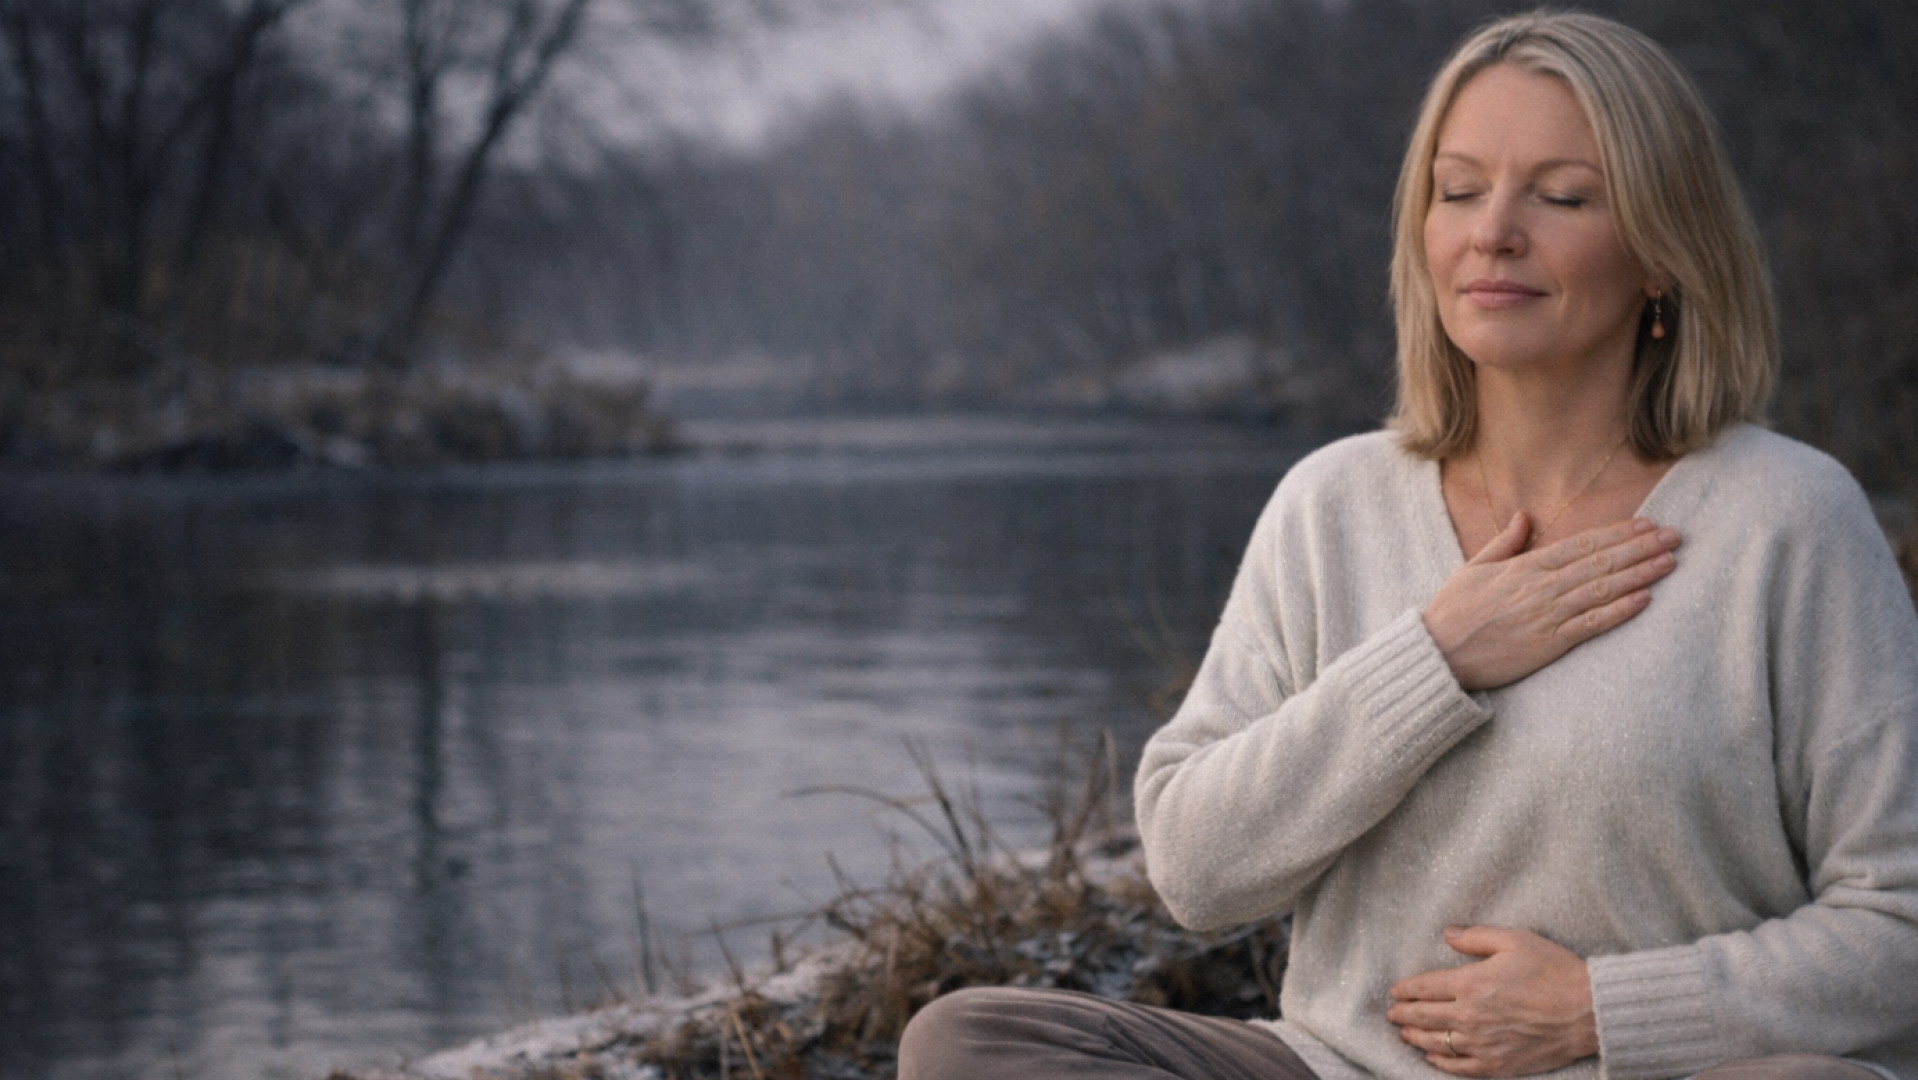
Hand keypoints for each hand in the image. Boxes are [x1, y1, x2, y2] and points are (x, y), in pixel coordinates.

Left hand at [1386, 926, 1598, 1077]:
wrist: (1588, 1011)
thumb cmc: (1554, 971)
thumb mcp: (1514, 940)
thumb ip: (1476, 937)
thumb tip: (1447, 934)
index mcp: (1471, 983)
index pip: (1424, 988)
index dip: (1404, 990)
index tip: (1395, 991)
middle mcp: (1471, 1016)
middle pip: (1423, 1016)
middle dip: (1402, 1014)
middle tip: (1392, 1013)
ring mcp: (1483, 1044)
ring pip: (1435, 1043)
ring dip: (1414, 1037)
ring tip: (1404, 1033)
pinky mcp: (1498, 1065)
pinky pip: (1460, 1067)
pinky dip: (1441, 1062)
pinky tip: (1432, 1057)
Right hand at [1423, 514, 1679, 689]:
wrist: (1439, 653)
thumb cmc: (1453, 611)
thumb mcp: (1474, 567)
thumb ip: (1505, 542)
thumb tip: (1525, 516)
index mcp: (1525, 567)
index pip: (1581, 544)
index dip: (1616, 533)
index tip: (1646, 524)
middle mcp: (1541, 587)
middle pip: (1599, 562)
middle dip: (1639, 548)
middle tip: (1673, 536)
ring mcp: (1547, 615)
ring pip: (1602, 590)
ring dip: (1638, 574)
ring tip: (1669, 562)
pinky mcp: (1549, 644)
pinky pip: (1591, 625)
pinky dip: (1618, 612)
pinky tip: (1643, 600)